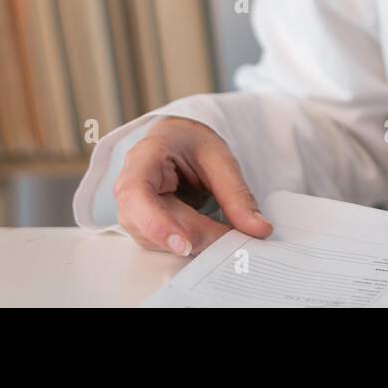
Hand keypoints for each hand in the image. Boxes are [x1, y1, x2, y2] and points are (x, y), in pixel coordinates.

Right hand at [114, 116, 272, 255]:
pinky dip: (194, 243)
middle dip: (195, 235)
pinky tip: (214, 236)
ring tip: (227, 234)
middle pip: (152, 224)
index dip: (155, 223)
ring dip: (196, 241)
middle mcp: (129, 188)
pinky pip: (167, 245)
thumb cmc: (191, 145)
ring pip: (159, 241)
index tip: (184, 244)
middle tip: (233, 239)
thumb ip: (236, 194)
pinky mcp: (146, 228)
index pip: (136, 194)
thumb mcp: (219, 158)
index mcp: (143, 159)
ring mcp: (134, 212)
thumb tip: (258, 229)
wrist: (177, 142)